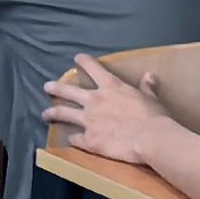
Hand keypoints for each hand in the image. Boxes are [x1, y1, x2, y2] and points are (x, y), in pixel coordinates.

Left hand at [43, 53, 171, 164]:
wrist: (152, 139)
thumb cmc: (154, 117)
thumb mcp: (151, 98)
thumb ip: (147, 88)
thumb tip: (150, 76)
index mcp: (110, 87)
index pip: (92, 67)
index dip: (83, 61)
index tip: (77, 58)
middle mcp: (94, 100)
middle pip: (67, 91)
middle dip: (55, 88)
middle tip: (46, 87)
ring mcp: (89, 120)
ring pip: (63, 113)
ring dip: (52, 113)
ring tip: (44, 114)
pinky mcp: (90, 140)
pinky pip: (76, 138)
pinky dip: (72, 139)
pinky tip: (70, 139)